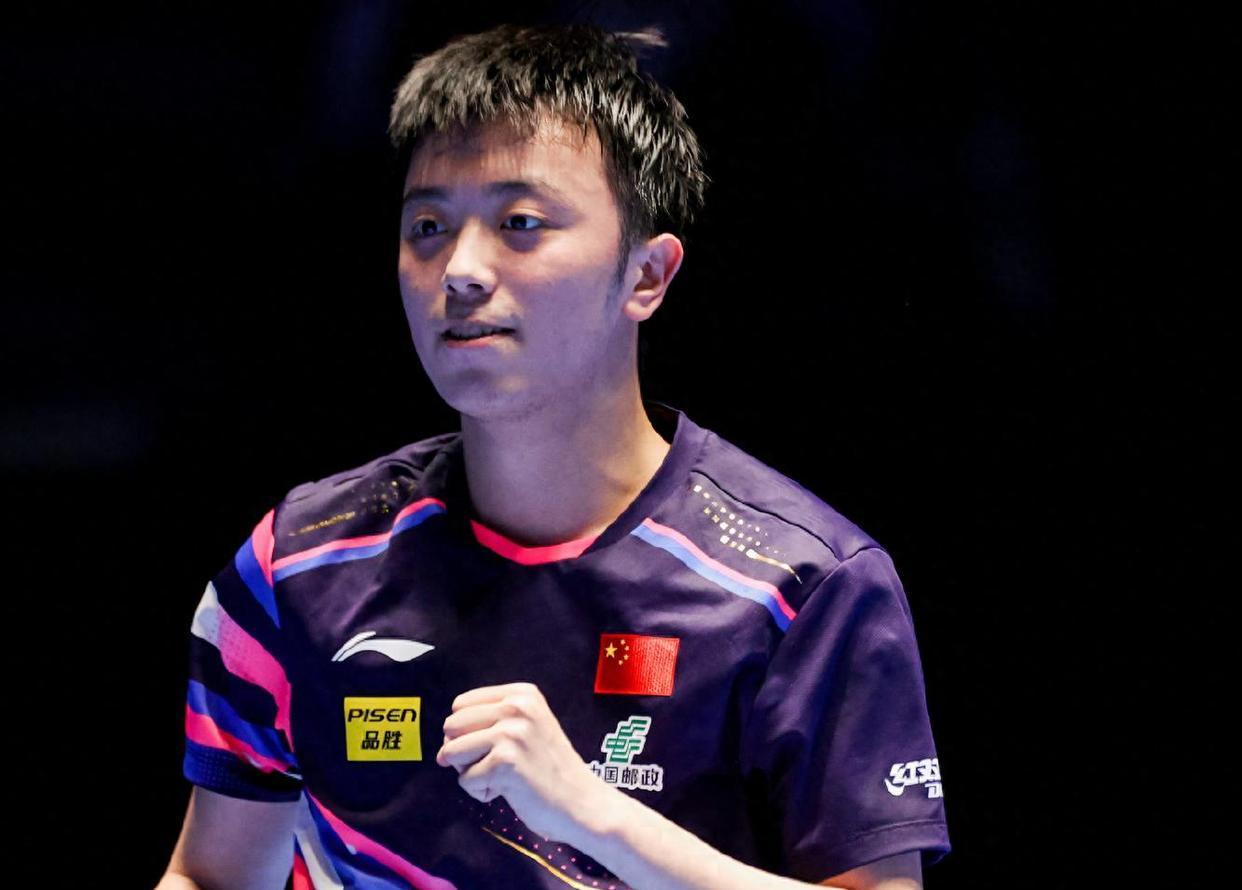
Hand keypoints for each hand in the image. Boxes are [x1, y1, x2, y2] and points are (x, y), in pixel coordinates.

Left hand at [436, 682, 610, 843]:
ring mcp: (511, 733)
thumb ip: (493, 720)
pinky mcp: (505, 762)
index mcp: (522, 693)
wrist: (582, 802)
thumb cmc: (549, 769)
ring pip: (452, 752)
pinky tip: (508, 791)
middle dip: (462, 752)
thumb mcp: (528, 727)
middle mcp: (516, 707)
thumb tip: (444, 740)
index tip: (490, 747)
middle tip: (492, 765)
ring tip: (500, 778)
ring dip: (469, 772)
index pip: (460, 704)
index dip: (465, 731)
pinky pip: (465, 780)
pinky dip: (480, 792)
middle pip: (452, 726)